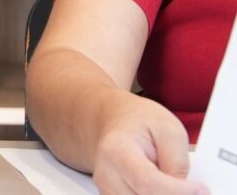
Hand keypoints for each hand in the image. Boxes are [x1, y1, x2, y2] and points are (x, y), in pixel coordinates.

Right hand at [90, 90, 204, 194]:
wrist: (113, 122)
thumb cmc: (138, 121)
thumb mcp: (168, 128)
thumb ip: (178, 162)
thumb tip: (188, 193)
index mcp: (116, 150)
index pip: (148, 183)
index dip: (178, 192)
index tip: (201, 190)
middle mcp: (107, 175)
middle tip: (193, 190)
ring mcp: (108, 191)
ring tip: (172, 185)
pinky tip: (162, 189)